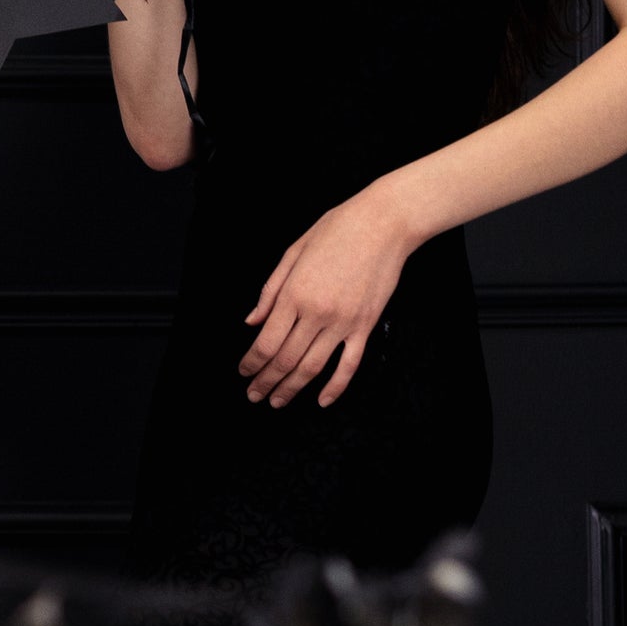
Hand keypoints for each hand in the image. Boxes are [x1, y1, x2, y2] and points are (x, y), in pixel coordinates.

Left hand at [237, 184, 420, 406]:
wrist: (383, 223)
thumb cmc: (336, 230)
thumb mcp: (292, 253)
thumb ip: (270, 291)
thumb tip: (251, 321)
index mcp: (294, 294)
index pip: (265, 342)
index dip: (251, 363)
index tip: (243, 373)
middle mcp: (316, 313)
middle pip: (285, 359)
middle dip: (265, 381)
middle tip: (253, 396)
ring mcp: (343, 322)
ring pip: (312, 367)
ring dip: (292, 389)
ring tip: (277, 402)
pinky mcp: (366, 326)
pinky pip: (349, 364)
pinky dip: (335, 387)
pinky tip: (322, 401)